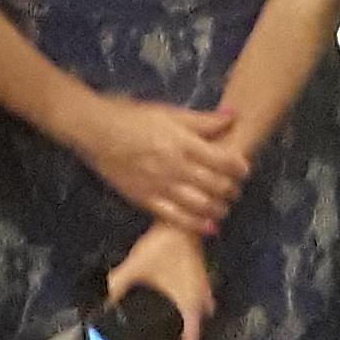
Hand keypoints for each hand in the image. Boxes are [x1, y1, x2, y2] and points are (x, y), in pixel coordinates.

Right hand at [62, 96, 247, 232]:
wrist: (95, 132)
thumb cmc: (133, 117)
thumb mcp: (170, 112)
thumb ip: (203, 120)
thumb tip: (233, 116)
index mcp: (183, 143)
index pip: (223, 161)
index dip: (239, 168)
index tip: (244, 169)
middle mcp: (175, 167)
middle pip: (216, 185)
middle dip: (232, 190)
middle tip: (236, 189)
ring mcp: (160, 186)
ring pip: (200, 205)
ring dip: (218, 209)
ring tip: (224, 207)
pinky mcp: (145, 200)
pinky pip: (175, 218)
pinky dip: (196, 225)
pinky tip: (209, 227)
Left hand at [106, 220, 213, 339]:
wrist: (181, 221)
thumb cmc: (161, 248)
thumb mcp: (135, 268)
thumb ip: (117, 286)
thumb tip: (101, 305)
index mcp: (188, 303)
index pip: (193, 336)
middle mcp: (201, 297)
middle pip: (201, 323)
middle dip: (190, 332)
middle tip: (174, 337)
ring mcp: (205, 284)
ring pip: (204, 308)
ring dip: (194, 315)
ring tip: (177, 318)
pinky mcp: (202, 272)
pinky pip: (202, 294)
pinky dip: (194, 300)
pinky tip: (178, 294)